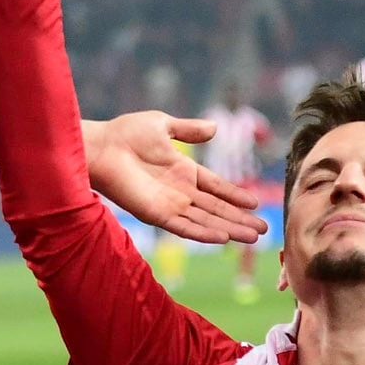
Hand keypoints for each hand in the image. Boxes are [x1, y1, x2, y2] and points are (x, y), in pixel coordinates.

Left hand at [84, 112, 267, 245]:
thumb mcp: (163, 125)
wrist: (100, 147)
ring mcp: (169, 205)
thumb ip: (189, 130)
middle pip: (216, 209)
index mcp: (183, 171)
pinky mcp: (156, 215)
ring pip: (207, 221)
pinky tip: (222, 239)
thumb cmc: (125, 133)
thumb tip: (215, 128)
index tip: (256, 203)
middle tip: (265, 230)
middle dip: (240, 219)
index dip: (235, 195)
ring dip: (230, 229)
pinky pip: (184, 227)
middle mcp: (180, 192)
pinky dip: (203, 233)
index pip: (216, 187)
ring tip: (253, 237)